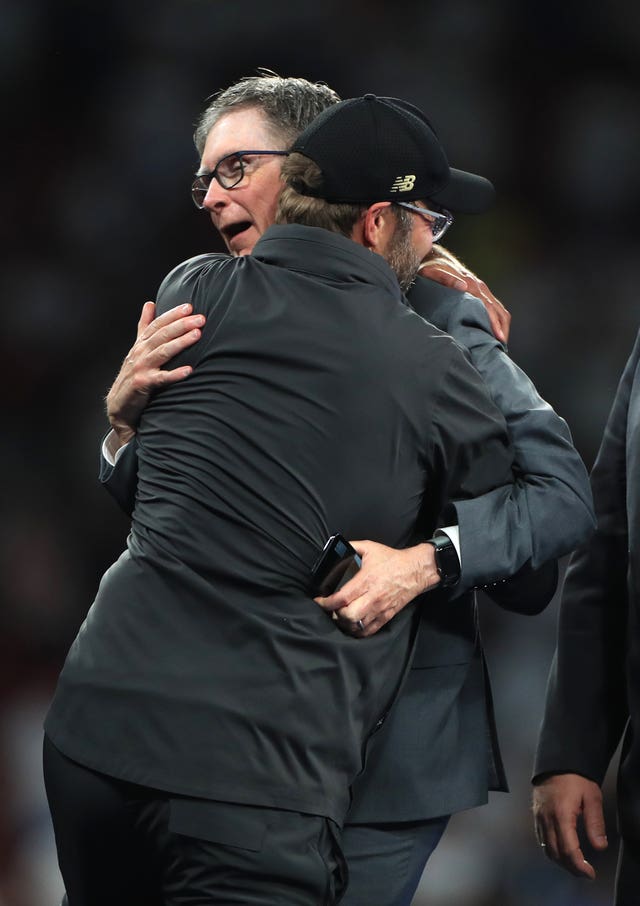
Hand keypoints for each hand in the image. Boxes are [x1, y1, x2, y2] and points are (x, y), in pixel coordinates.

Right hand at [106, 301, 204, 446]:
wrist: (119, 404)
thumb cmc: (132, 374)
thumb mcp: (137, 348)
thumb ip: (144, 326)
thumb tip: (150, 303)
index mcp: (141, 344)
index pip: (158, 324)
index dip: (173, 314)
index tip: (189, 306)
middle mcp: (140, 353)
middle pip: (162, 335)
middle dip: (181, 325)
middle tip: (200, 318)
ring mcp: (141, 368)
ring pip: (163, 352)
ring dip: (181, 342)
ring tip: (197, 335)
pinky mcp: (143, 384)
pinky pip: (162, 378)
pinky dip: (175, 374)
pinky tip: (189, 371)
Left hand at [314, 540, 439, 636]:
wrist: (415, 570)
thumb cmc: (392, 559)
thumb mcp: (370, 547)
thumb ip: (351, 547)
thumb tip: (336, 548)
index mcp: (366, 580)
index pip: (342, 598)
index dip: (327, 602)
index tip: (319, 601)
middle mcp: (372, 597)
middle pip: (348, 616)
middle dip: (335, 614)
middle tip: (331, 608)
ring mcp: (380, 608)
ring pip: (357, 626)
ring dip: (345, 624)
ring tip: (340, 616)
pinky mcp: (387, 615)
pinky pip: (370, 630)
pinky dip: (358, 631)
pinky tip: (353, 625)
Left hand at [419, 245, 510, 343]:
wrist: (434, 258)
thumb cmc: (431, 270)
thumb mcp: (432, 273)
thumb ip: (445, 279)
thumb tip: (463, 287)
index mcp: (470, 284)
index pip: (488, 307)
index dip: (494, 323)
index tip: (498, 337)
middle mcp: (480, 287)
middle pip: (499, 310)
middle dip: (502, 328)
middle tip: (501, 347)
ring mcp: (482, 289)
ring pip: (500, 309)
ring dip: (502, 326)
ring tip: (500, 343)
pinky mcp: (481, 292)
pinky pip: (495, 307)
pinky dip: (499, 320)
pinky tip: (495, 332)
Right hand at [532, 773, 607, 879]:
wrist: (556, 762)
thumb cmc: (576, 778)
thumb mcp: (592, 797)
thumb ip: (596, 823)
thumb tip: (600, 846)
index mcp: (561, 815)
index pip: (568, 849)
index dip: (579, 866)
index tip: (590, 874)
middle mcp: (547, 819)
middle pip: (556, 853)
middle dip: (571, 868)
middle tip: (585, 873)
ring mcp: (539, 818)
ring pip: (546, 849)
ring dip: (561, 862)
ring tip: (575, 865)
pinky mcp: (536, 815)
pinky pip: (541, 839)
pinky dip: (551, 851)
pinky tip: (561, 851)